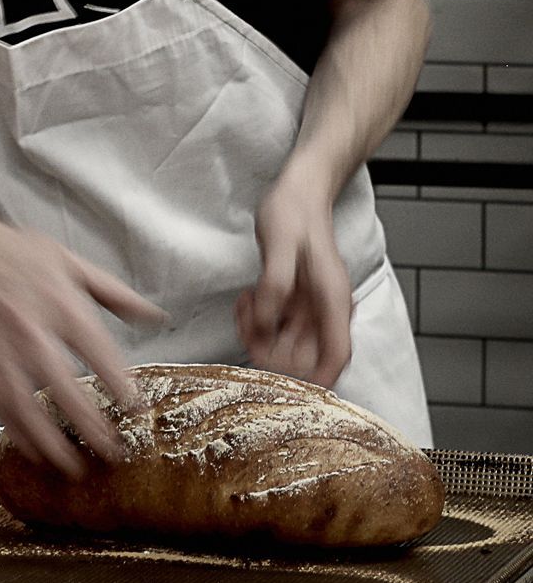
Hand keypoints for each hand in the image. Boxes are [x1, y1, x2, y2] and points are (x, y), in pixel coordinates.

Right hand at [0, 210, 166, 477]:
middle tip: (111, 452)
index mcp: (62, 304)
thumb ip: (114, 293)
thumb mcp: (71, 261)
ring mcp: (3, 351)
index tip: (134, 409)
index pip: (98, 352)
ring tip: (71, 467)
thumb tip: (154, 316)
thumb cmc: (17, 254)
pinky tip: (33, 450)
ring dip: (49, 441)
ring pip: (27, 406)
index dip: (118, 384)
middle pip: (65, 388)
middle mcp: (33, 331)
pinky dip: (15, 431)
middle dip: (89, 426)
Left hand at [235, 178, 351, 388]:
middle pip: (302, 359)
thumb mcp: (280, 246)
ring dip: (257, 334)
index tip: (289, 389)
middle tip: (249, 323)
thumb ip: (274, 286)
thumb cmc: (294, 214)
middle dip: (270, 349)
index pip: (336, 356)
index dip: (318, 381)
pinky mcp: (292, 304)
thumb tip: (267, 324)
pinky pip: (272, 328)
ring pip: (282, 346)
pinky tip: (248, 299)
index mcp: (332, 301)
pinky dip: (254, 321)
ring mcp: (308, 310)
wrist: (299, 193)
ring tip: (246, 303)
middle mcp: (324, 311)